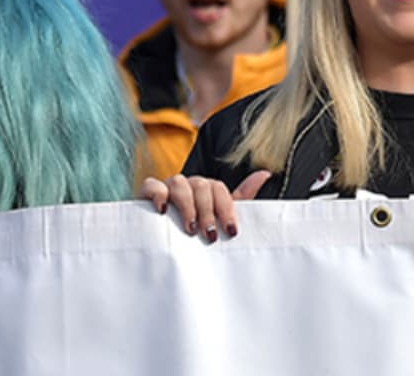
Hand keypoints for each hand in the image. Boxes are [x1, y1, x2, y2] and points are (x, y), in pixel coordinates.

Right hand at [140, 170, 270, 241]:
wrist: (160, 239)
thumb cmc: (192, 228)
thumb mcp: (217, 217)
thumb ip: (240, 197)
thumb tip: (265, 173)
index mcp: (207, 189)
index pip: (220, 190)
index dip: (227, 210)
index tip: (232, 232)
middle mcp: (189, 184)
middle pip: (202, 186)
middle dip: (208, 212)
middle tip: (210, 236)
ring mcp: (168, 186)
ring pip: (180, 183)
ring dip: (188, 206)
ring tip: (190, 229)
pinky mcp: (147, 193)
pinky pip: (152, 185)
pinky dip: (158, 194)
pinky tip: (162, 210)